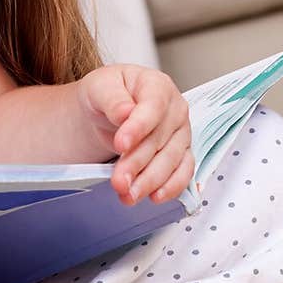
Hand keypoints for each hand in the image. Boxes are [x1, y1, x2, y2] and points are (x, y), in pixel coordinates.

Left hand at [78, 65, 193, 205]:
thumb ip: (112, 98)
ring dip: (149, 181)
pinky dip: (170, 187)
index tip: (121, 145)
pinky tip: (154, 196)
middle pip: (159, 140)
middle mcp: (175, 110)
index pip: (153, 107)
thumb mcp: (99, 86)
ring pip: (171, 161)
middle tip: (118, 181)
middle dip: (137, 163)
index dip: (138, 128)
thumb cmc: (107, 94)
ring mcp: (181, 134)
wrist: (107, 109)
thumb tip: (125, 112)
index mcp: (157, 86)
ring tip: (128, 194)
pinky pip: (183, 173)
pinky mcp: (182, 155)